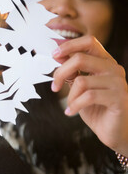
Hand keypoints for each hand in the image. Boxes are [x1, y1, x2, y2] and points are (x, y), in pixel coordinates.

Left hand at [52, 35, 127, 154]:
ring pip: (82, 80)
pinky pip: (89, 96)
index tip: (54, 55)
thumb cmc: (96, 108)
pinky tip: (71, 112)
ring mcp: (118, 83)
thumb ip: (72, 72)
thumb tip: (57, 55)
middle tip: (54, 86)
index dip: (69, 45)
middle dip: (61, 72)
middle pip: (80, 59)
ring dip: (70, 96)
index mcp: (105, 62)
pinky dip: (75, 105)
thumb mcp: (80, 87)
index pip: (89, 41)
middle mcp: (114, 69)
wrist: (113, 132)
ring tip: (70, 105)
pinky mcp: (119, 98)